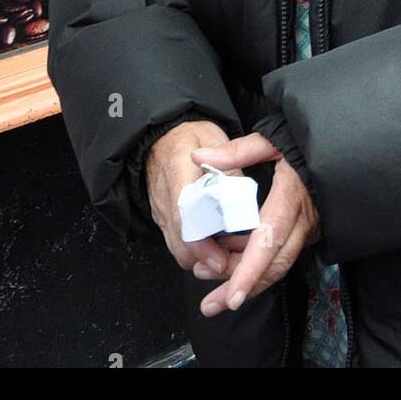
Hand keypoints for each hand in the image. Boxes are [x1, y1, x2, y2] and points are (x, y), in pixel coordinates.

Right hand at [145, 119, 238, 280]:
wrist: (160, 138)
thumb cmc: (190, 136)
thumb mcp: (212, 137)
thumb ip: (228, 164)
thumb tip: (241, 197)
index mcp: (177, 170)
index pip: (184, 214)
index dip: (202, 243)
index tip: (221, 260)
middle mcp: (165, 198)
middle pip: (181, 243)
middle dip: (208, 260)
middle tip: (236, 263)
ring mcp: (162, 213)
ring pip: (179, 250)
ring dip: (204, 259)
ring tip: (232, 255)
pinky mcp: (165, 222)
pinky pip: (179, 245)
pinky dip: (198, 253)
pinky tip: (219, 247)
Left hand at [186, 133, 320, 316]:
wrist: (334, 147)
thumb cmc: (298, 142)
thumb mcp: (269, 140)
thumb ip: (235, 152)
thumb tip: (198, 158)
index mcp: (291, 196)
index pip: (269, 239)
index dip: (250, 271)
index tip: (232, 298)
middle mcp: (303, 219)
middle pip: (274, 264)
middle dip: (242, 289)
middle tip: (210, 306)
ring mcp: (308, 228)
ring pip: (278, 265)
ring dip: (247, 281)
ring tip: (213, 290)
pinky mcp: (306, 232)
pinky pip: (280, 255)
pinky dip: (256, 265)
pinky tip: (231, 265)